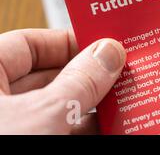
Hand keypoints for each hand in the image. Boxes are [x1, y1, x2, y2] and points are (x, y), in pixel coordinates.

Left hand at [0, 28, 125, 133]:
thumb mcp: (44, 113)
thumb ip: (80, 81)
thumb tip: (109, 53)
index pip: (26, 44)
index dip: (67, 41)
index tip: (102, 45)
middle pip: (46, 77)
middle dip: (86, 77)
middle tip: (119, 74)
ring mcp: (9, 127)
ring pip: (54, 109)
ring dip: (90, 105)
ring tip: (122, 102)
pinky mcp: (21, 145)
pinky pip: (55, 131)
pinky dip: (81, 129)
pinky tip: (109, 128)